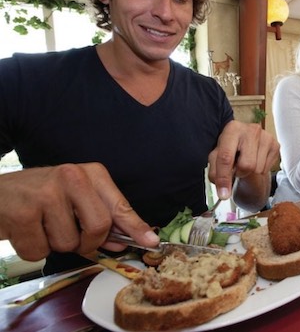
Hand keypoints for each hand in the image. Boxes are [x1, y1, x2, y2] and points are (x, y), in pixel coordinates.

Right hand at [0, 163, 157, 261]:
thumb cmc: (40, 197)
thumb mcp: (76, 199)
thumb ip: (101, 219)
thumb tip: (123, 242)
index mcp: (91, 174)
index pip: (119, 205)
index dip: (135, 228)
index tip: (150, 242)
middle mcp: (72, 177)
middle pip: (99, 227)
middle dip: (87, 243)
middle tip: (73, 237)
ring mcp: (47, 193)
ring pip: (68, 243)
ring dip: (55, 245)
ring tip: (42, 225)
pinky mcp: (23, 212)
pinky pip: (40, 251)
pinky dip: (33, 249)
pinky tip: (26, 230)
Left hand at [208, 120, 279, 199]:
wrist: (245, 140)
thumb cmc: (229, 148)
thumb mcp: (216, 157)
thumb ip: (215, 173)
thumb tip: (223, 193)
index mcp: (232, 129)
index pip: (227, 157)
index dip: (224, 178)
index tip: (223, 194)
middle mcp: (251, 130)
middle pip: (247, 166)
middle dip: (240, 172)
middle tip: (236, 168)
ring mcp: (266, 137)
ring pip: (258, 170)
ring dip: (249, 172)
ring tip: (245, 162)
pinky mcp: (276, 145)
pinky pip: (266, 169)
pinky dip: (259, 170)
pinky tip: (255, 160)